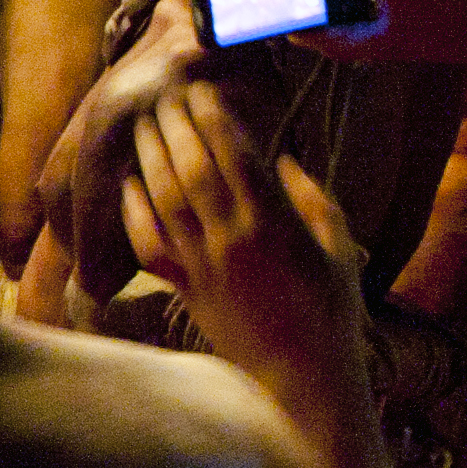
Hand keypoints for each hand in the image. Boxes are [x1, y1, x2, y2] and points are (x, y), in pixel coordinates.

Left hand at [118, 87, 368, 402]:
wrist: (303, 376)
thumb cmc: (331, 311)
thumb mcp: (337, 251)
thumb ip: (313, 200)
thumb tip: (284, 158)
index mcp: (275, 225)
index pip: (237, 157)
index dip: (216, 120)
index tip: (203, 91)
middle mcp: (233, 240)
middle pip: (195, 170)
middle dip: (177, 128)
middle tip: (166, 97)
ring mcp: (204, 266)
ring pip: (167, 200)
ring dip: (152, 159)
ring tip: (144, 127)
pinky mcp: (186, 290)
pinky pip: (151, 247)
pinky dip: (136, 213)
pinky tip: (129, 185)